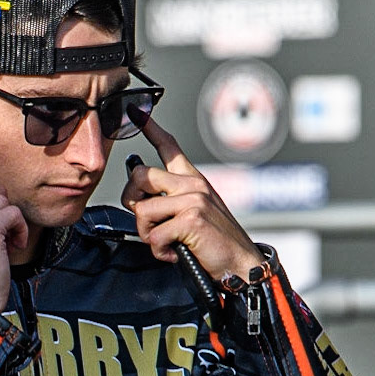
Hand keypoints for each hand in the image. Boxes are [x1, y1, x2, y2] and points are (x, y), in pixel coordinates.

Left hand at [119, 115, 261, 280]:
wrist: (242, 264)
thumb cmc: (216, 243)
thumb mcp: (197, 213)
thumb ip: (172, 201)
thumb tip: (141, 199)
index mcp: (193, 180)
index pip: (169, 147)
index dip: (150, 127)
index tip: (135, 111)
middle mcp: (193, 184)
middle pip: (140, 176)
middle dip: (132, 201)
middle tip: (146, 221)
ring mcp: (193, 199)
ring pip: (142, 210)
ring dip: (147, 234)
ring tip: (165, 243)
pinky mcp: (191, 219)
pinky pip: (154, 235)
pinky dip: (159, 251)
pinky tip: (173, 253)